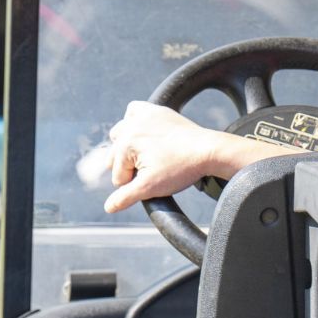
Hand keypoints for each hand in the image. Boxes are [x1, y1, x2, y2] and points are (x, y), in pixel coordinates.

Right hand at [103, 101, 232, 211]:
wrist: (208, 150)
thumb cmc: (180, 168)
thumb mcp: (149, 187)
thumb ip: (125, 197)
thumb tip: (108, 207)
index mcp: (126, 143)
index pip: (117, 175)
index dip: (132, 184)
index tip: (151, 181)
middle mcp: (130, 125)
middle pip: (115, 155)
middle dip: (129, 167)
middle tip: (151, 172)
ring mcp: (144, 115)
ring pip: (120, 133)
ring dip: (127, 146)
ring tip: (146, 158)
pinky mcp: (157, 110)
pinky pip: (134, 111)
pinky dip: (134, 122)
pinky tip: (144, 134)